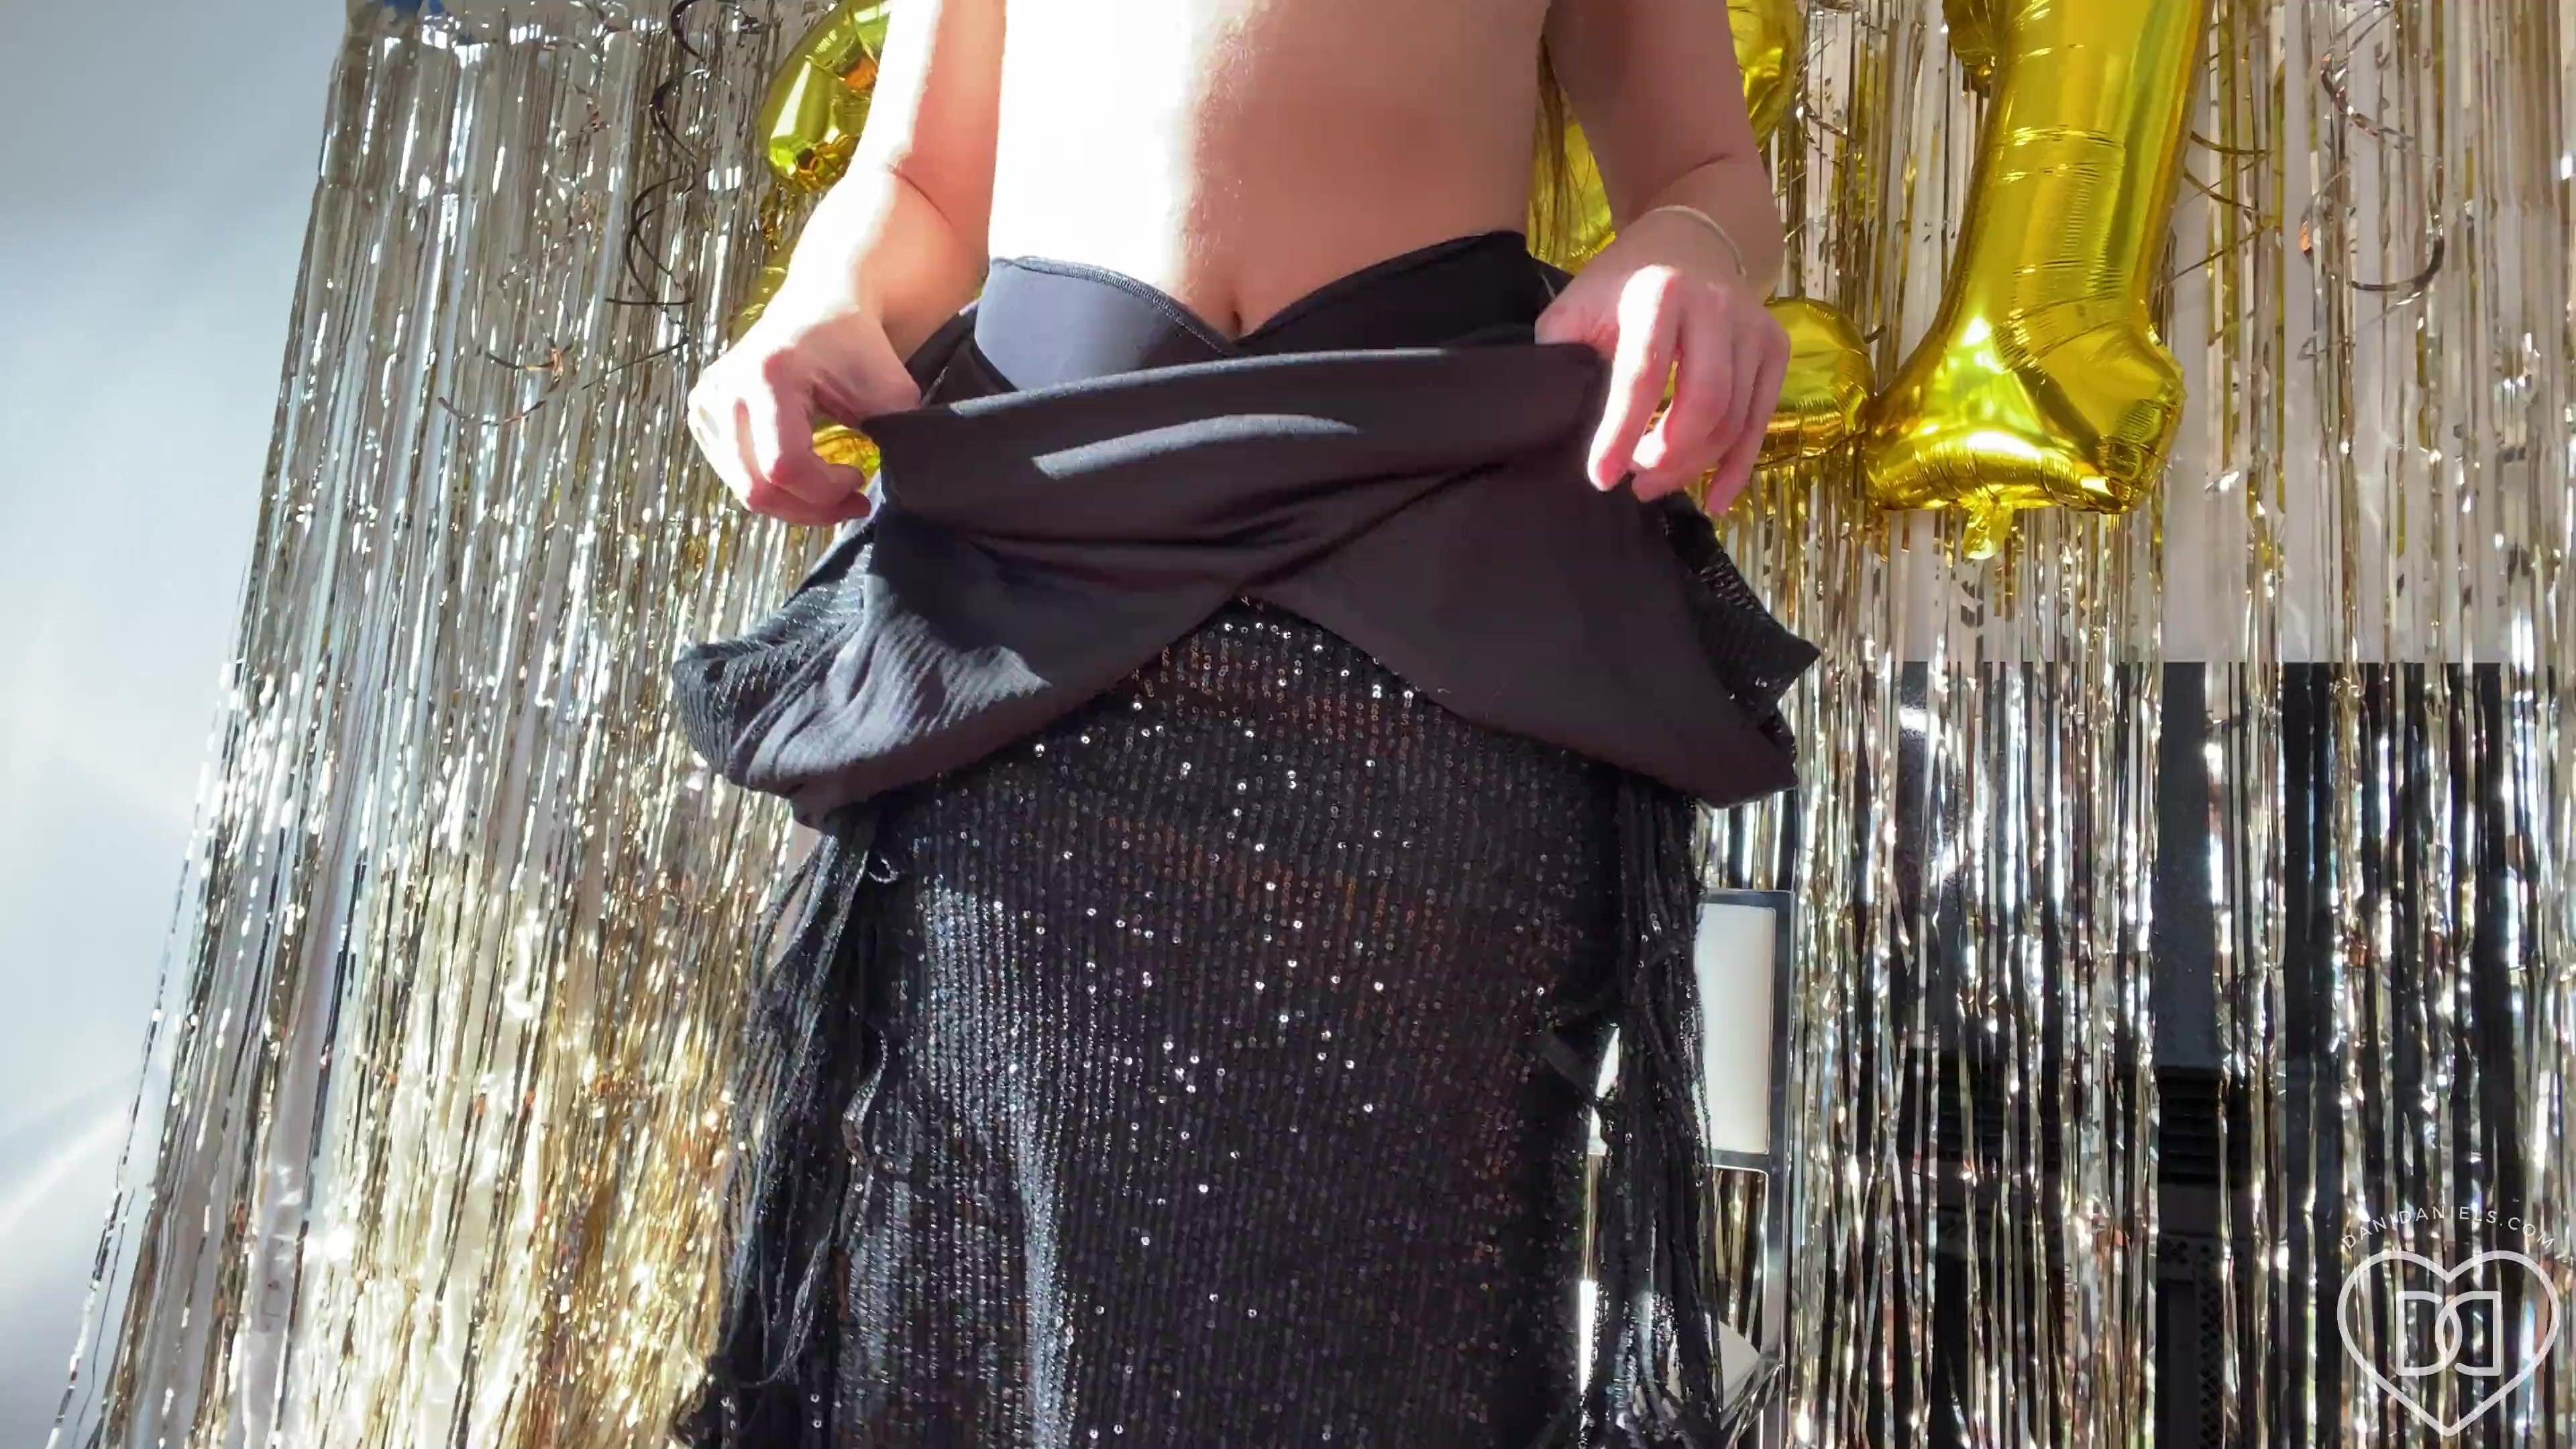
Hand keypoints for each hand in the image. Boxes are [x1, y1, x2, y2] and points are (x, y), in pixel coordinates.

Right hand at [686, 288, 922, 524]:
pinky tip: (801, 473)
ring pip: (745, 491)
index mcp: (768, 375)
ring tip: (829, 489)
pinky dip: (773, 488)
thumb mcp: (891, 390)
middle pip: (758, 490)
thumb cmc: (857, 347)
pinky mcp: (702, 414)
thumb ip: (894, 440)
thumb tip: (898, 489)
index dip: (826, 492)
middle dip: (811, 509)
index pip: (785, 467)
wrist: (820, 308)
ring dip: (794, 504)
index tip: (859, 476)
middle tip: (849, 501)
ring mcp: (706, 403)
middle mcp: (725, 389)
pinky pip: (735, 476)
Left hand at [1532, 207, 1787, 514]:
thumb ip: (1561, 356)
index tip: (1601, 478)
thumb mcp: (1576, 306)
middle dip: (1667, 456)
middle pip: (1705, 404)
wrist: (1687, 242)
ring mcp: (1753, 328)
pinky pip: (1760, 422)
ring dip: (1692, 466)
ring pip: (1733, 420)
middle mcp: (1715, 307)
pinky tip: (1714, 498)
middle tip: (1634, 479)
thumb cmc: (1621, 284)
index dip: (1621, 433)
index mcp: (1660, 294)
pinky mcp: (1775, 348)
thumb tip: (1554, 421)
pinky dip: (1738, 467)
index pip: (1642, 375)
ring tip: (1651, 481)